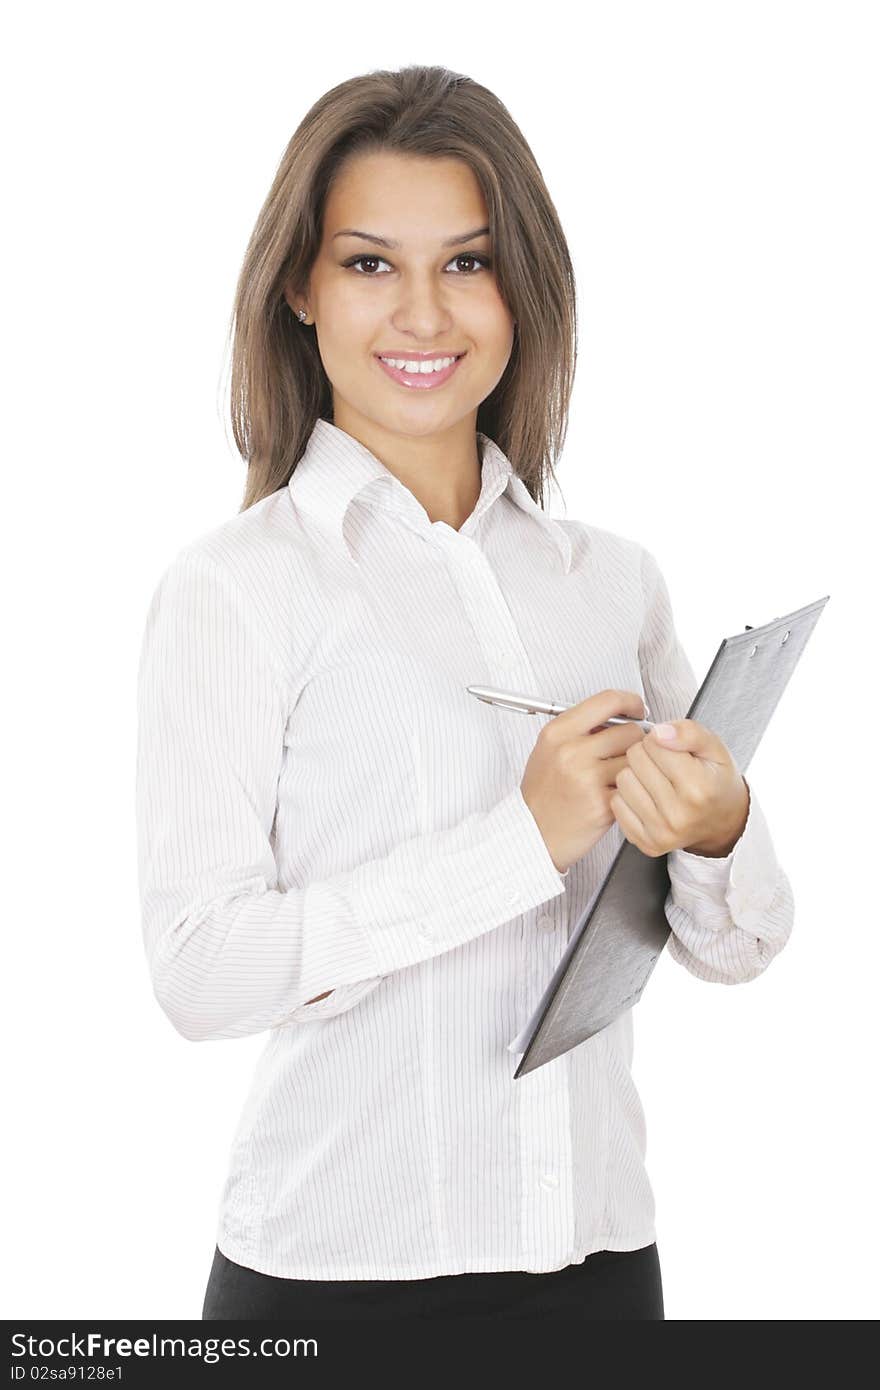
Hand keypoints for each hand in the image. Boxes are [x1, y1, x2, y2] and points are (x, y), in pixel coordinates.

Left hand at [610, 718, 749, 857]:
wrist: (722, 821)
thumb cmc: (716, 782)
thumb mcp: (714, 748)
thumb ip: (689, 732)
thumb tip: (660, 732)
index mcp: (698, 788)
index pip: (653, 744)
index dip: (660, 739)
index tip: (670, 747)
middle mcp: (679, 814)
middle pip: (635, 759)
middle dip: (646, 753)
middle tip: (663, 763)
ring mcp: (661, 832)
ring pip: (622, 780)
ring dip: (635, 774)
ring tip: (654, 779)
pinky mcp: (646, 842)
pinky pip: (617, 804)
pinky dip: (628, 796)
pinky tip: (646, 796)